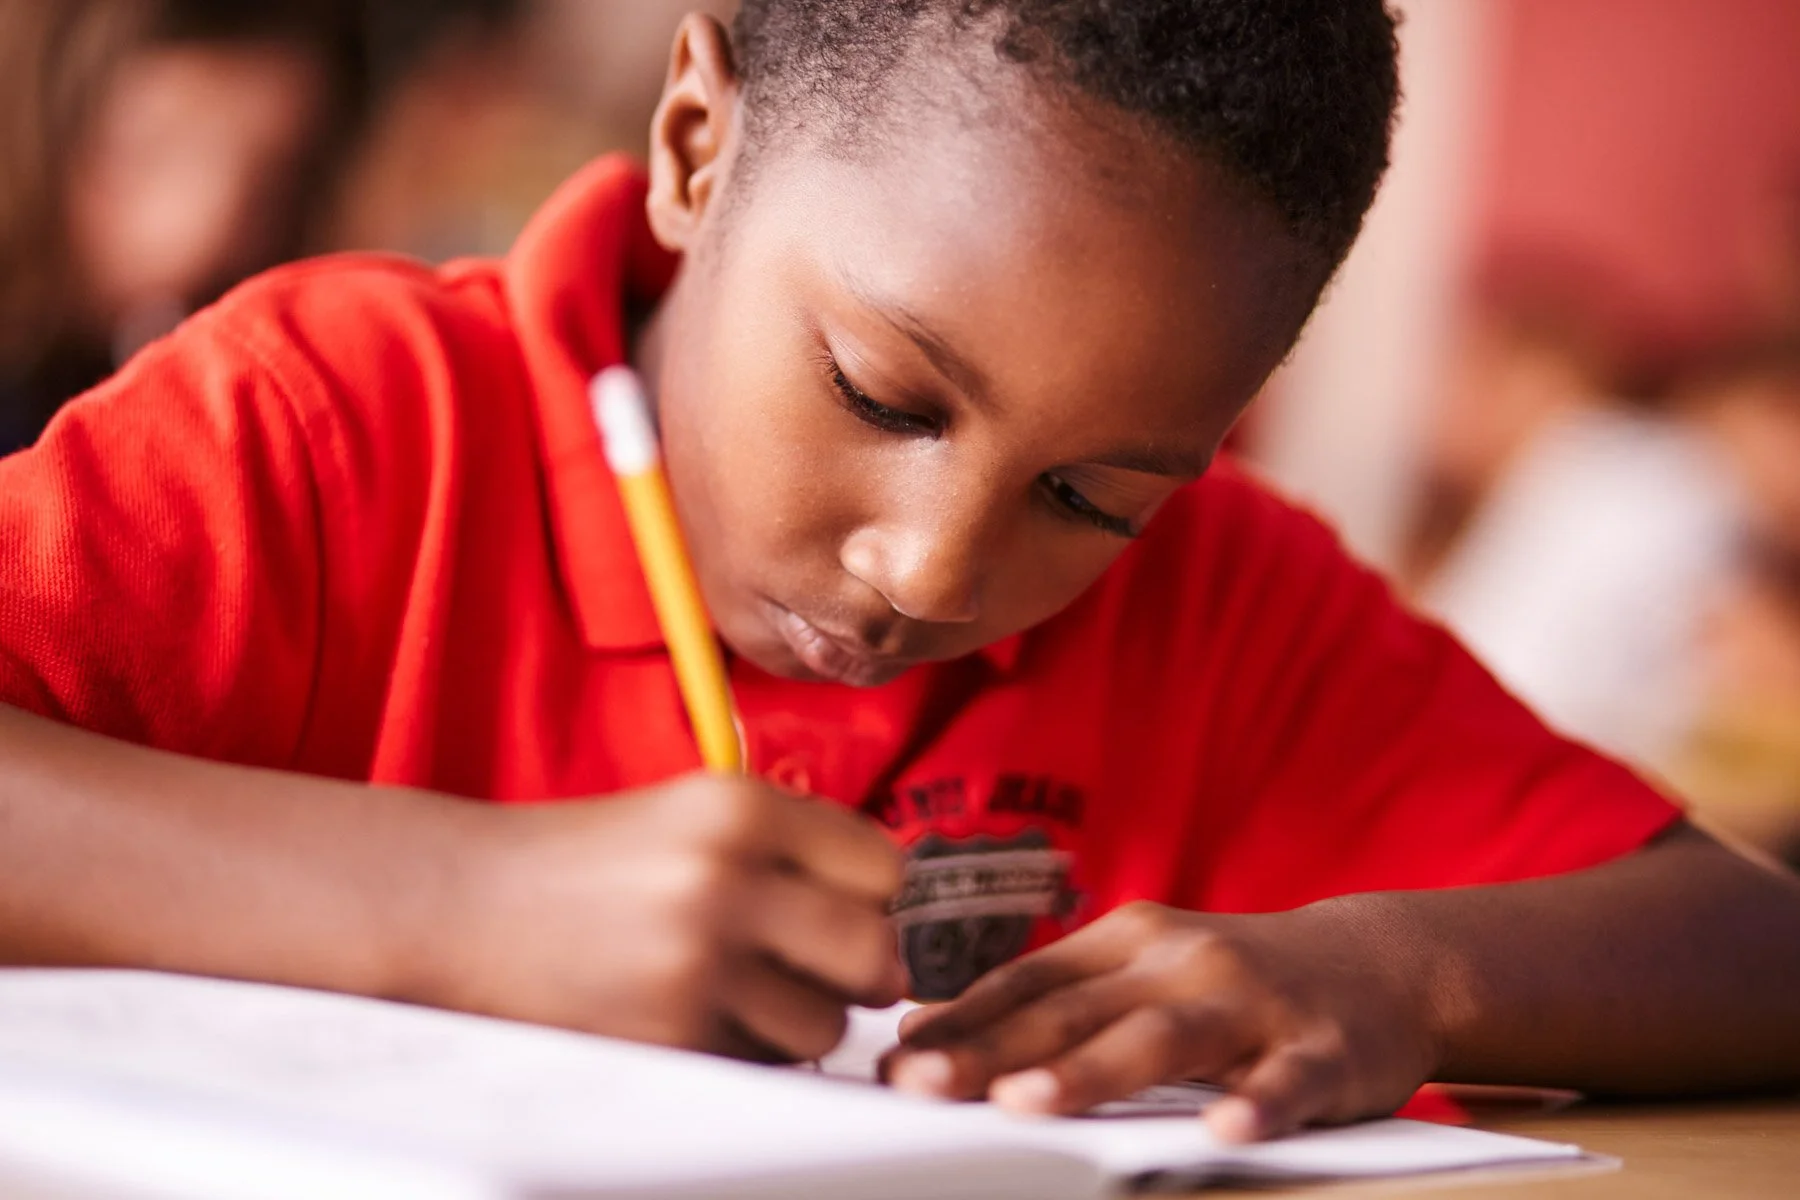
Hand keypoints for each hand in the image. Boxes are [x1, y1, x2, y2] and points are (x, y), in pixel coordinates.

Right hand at [413, 771, 907, 1061]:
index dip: (872, 896)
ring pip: (827, 1023)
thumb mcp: (692, 811)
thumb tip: (893, 907)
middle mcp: (724, 876)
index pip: (884, 867)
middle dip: (864, 969)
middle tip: (827, 968)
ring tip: (749, 990)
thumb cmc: (590, 859)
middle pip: (875, 951)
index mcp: (739, 804)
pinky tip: (704, 1013)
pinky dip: (751, 1050)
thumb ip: (792, 842)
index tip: (843, 905)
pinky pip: (764, 1062)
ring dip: (803, 1019)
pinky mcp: (667, 1033)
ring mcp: (695, 960)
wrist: (463, 903)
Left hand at [880, 900, 1438, 1141]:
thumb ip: (1049, 998)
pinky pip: (1287, 1079)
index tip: (890, 1062)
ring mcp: (1253, 1002)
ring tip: (1029, 1101)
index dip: (959, 1021)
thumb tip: (929, 1027)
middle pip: (1074, 1011)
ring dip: (1092, 1070)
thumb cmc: (1231, 981)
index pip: (1028, 982)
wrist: (1378, 963)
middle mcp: (1181, 961)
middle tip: (923, 1085)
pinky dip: (1256, 1102)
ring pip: (1163, 1038)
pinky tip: (1224, 1130)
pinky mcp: (1324, 1049)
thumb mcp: (1139, 970)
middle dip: (993, 1050)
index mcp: (1128, 942)